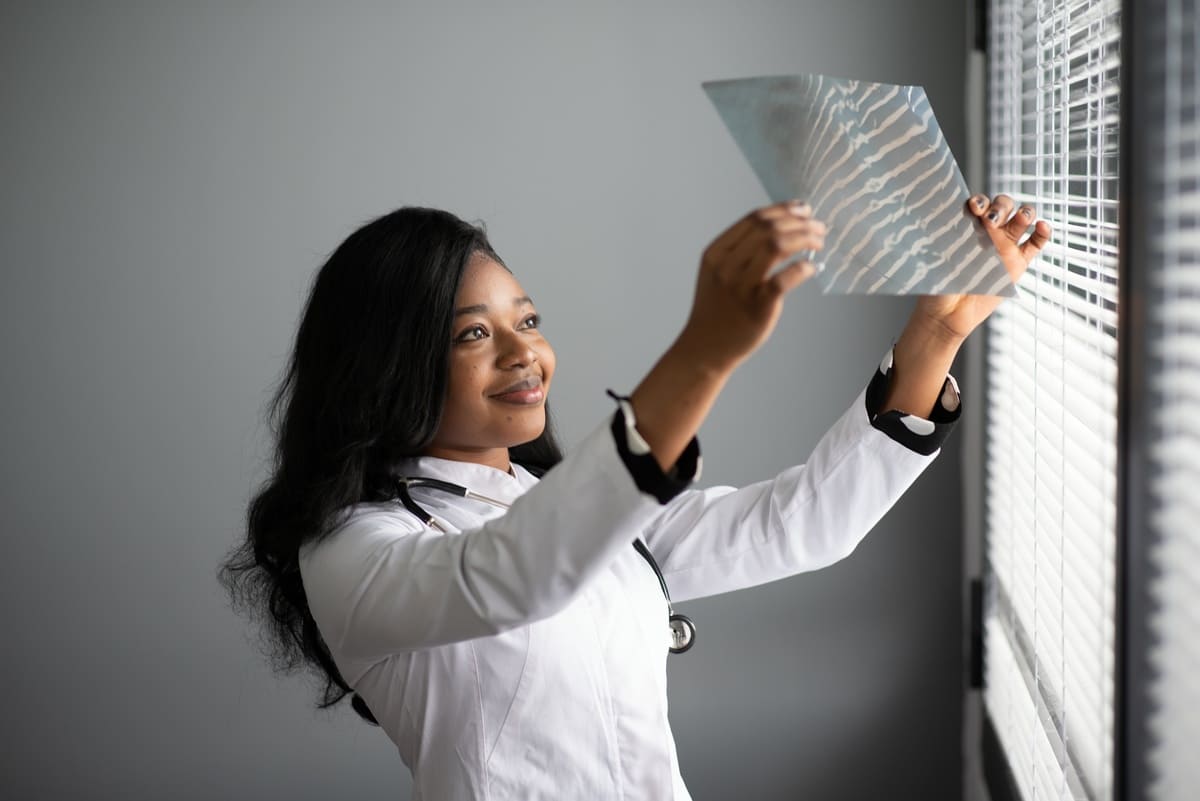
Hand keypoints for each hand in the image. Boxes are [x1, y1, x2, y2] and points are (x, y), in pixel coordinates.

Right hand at [677, 200, 825, 370]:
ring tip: (818, 242)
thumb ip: (741, 251)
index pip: (753, 219)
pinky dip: (802, 268)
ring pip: (776, 246)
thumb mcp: (718, 273)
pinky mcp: (757, 307)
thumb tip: (783, 227)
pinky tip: (811, 268)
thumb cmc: (717, 309)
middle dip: (799, 222)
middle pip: (767, 229)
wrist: (705, 348)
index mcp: (716, 253)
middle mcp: (726, 266)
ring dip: (804, 238)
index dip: (783, 209)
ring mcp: (741, 287)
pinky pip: (784, 279)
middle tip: (818, 226)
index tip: (802, 209)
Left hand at [910, 192, 1052, 343]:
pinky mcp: (1019, 262)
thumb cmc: (940, 283)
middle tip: (991, 220)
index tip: (974, 208)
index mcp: (968, 226)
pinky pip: (1037, 243)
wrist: (949, 312)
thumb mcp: (941, 255)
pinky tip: (1042, 226)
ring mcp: (1006, 246)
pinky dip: (1044, 232)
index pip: (980, 203)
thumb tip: (947, 217)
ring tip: (1020, 219)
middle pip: (1004, 205)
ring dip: (1024, 212)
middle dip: (1001, 206)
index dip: (980, 201)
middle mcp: (989, 232)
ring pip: (1023, 218)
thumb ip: (950, 236)